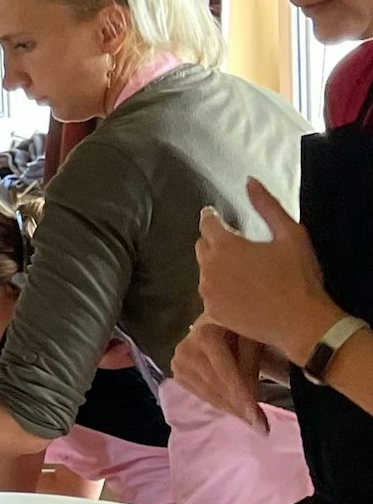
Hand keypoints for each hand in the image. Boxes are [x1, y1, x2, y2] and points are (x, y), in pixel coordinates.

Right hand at [171, 320, 267, 430]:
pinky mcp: (178, 373)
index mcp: (205, 334)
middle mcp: (186, 348)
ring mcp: (179, 362)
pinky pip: (202, 395)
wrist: (219, 320)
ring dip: (231, 409)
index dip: (241, 396)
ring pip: (209, 394)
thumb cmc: (242, 325)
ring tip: (253, 422)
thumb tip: (253, 397)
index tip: (257, 419)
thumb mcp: (253, 338)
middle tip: (261, 427)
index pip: (224, 372)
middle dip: (239, 407)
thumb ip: (251, 364)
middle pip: (215, 386)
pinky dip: (220, 403)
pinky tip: (236, 408)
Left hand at [197, 179, 340, 358]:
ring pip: (205, 272)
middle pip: (203, 247)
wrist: (300, 322)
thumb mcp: (290, 234)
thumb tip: (250, 181)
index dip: (210, 217)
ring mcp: (208, 292)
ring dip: (216, 266)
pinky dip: (219, 289)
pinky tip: (238, 291)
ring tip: (241, 270)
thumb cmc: (299, 277)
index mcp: (225, 246)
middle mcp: (209, 268)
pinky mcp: (211, 313)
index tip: (212, 214)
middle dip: (214, 241)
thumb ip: (267, 206)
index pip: (207, 224)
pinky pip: (209, 295)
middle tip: (234, 245)